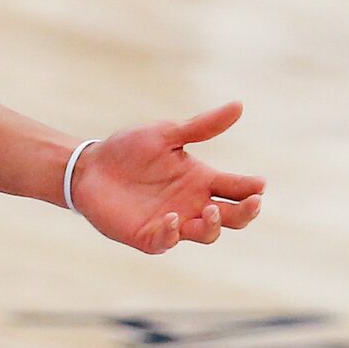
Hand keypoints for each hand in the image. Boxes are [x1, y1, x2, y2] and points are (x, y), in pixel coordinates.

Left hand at [69, 102, 263, 254]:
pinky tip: (170, 218)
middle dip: (246, 212)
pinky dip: (171, 233)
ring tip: (211, 209)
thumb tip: (239, 105)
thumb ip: (201, 126)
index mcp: (202, 180)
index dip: (252, 189)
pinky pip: (166, 241)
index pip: (238, 189)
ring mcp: (172, 222)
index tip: (259, 184)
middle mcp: (193, 204)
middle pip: (233, 217)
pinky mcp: (148, 235)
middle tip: (253, 202)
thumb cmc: (129, 149)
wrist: (89, 167)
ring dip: (213, 225)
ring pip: (207, 234)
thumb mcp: (167, 134)